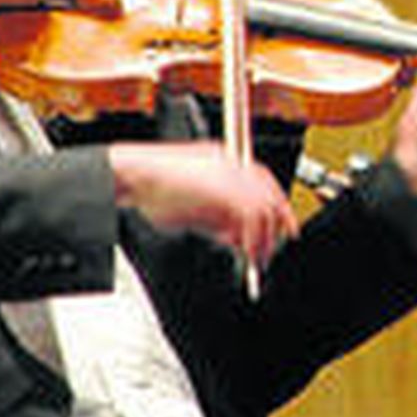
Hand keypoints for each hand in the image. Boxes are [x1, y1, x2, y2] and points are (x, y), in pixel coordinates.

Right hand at [109, 141, 297, 269]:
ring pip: (265, 207)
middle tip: (268, 251)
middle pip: (270, 194)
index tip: (282, 228)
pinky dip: (254, 238)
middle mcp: (233, 164)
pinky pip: (252, 216)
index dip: (276, 207)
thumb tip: (236, 237)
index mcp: (225, 159)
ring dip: (264, 236)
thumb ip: (218, 216)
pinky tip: (248, 252)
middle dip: (276, 225)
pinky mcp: (226, 190)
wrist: (134, 175)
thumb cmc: (152, 189)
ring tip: (257, 257)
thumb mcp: (192, 204)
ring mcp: (231, 175)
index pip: (263, 182)